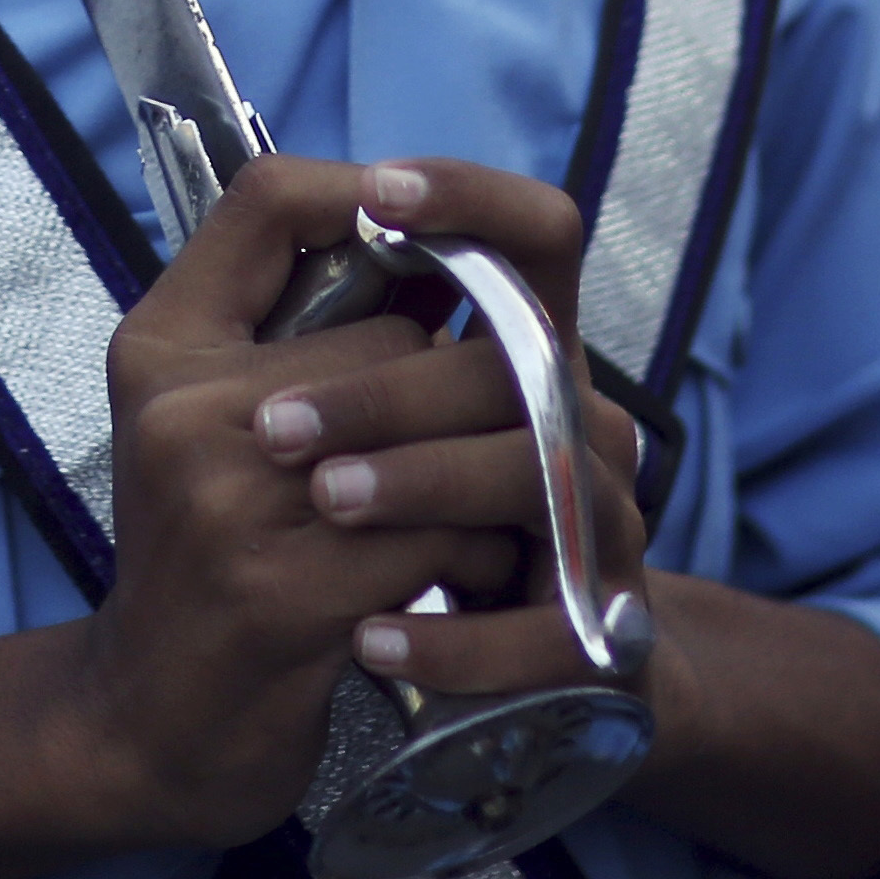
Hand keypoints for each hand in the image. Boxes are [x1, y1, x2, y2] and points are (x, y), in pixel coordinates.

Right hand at [52, 153, 605, 850]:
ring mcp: (229, 504)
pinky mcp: (284, 595)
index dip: (363, 188)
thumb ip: (291, 334)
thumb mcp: (208, 423)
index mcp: (161, 348)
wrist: (144, 730)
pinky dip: (477, 562)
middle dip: (459, 393)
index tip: (432, 221)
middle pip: (392, 341)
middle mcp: (181, 411)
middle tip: (492, 437)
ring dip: (483, 484)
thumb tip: (431, 242)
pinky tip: (467, 584)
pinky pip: (438, 540)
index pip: (267, 201)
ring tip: (486, 517)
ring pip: (429, 439)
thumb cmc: (201, 560)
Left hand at [268, 194, 646, 712]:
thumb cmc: (424, 529)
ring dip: (419, 486)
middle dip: (386, 391)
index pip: (539, 236)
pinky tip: (369, 640)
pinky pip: (545, 632)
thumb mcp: (394, 422)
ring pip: (533, 479)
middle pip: (511, 366)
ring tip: (321, 505)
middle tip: (272, 428)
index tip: (382, 193)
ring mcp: (607, 524)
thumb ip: (357, 332)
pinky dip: (455, 640)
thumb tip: (288, 231)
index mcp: (532, 350)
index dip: (474, 200)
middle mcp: (584, 420)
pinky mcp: (607, 631)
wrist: (526, 685)